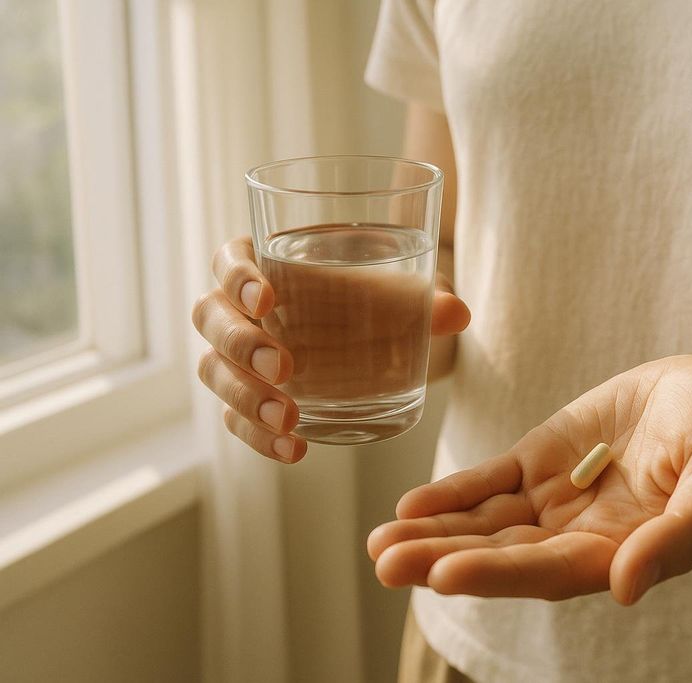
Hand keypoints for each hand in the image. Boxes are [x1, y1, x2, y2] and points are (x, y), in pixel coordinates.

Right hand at [191, 236, 469, 462]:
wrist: (382, 334)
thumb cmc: (379, 295)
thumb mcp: (403, 292)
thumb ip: (424, 299)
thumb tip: (458, 313)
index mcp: (265, 262)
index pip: (229, 260)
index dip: (238, 276)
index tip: (268, 297)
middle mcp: (239, 307)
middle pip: (211, 317)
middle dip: (240, 343)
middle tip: (283, 367)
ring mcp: (237, 356)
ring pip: (214, 371)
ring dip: (244, 397)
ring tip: (289, 418)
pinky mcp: (248, 398)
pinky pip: (235, 419)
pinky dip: (258, 438)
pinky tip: (294, 450)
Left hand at [368, 356, 691, 603]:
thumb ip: (681, 535)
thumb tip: (626, 589)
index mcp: (623, 550)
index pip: (552, 570)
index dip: (500, 573)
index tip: (447, 573)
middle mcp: (580, 534)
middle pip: (504, 554)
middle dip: (444, 559)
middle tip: (386, 564)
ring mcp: (556, 498)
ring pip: (486, 523)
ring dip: (433, 533)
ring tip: (379, 543)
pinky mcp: (540, 459)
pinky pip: (490, 482)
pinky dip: (452, 493)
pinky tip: (410, 506)